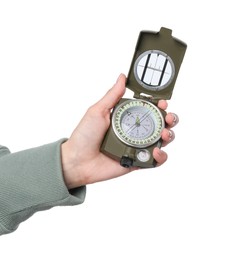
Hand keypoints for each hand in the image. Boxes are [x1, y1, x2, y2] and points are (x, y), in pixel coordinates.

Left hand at [61, 74, 178, 188]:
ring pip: (161, 141)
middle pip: (160, 124)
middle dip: (169, 119)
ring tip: (164, 134)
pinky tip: (156, 151)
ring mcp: (137, 147)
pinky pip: (155, 161)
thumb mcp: (97, 111)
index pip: (148, 110)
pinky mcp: (137, 162)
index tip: (162, 102)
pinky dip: (161, 157)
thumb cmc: (84, 135)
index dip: (159, 105)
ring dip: (169, 135)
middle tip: (168, 118)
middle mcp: (134, 132)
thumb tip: (122, 77)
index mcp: (126, 118)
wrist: (77, 160)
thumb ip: (112, 95)